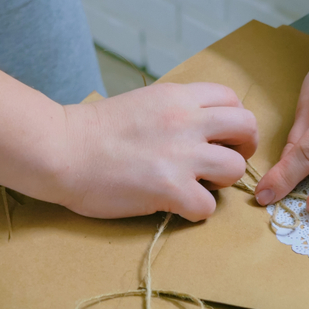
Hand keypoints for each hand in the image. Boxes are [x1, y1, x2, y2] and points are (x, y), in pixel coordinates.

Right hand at [58, 82, 257, 220]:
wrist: (61, 149)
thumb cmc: (92, 130)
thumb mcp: (142, 102)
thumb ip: (174, 110)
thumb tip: (197, 125)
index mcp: (178, 97)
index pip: (232, 99)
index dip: (233, 120)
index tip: (222, 136)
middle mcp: (187, 121)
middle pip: (247, 128)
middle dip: (243, 147)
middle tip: (225, 161)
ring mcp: (181, 156)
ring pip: (235, 168)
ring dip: (221, 181)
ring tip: (197, 186)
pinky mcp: (170, 189)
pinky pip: (208, 207)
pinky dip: (196, 211)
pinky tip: (177, 207)